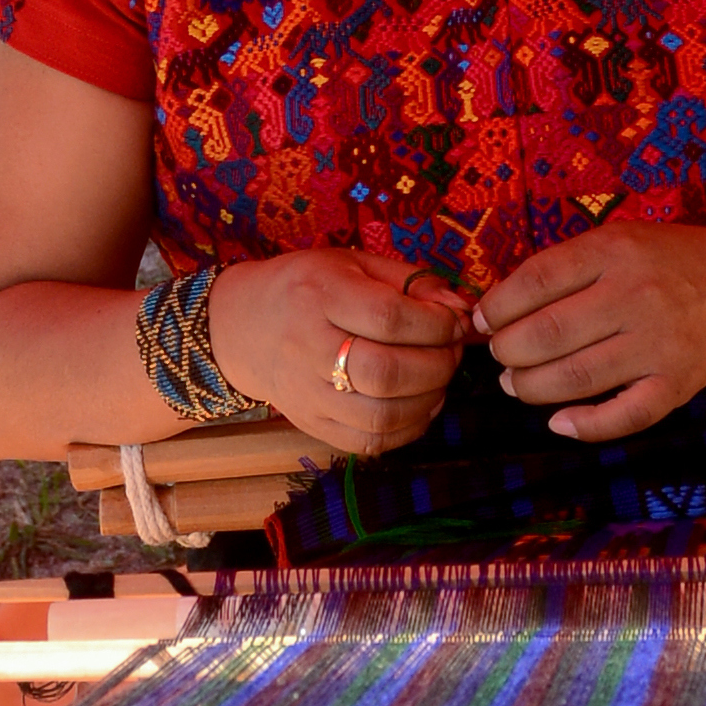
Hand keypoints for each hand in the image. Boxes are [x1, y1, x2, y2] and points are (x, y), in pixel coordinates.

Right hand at [207, 246, 468, 455]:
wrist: (241, 329)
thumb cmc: (307, 288)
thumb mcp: (354, 264)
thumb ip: (411, 282)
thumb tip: (463, 309)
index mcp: (319, 295)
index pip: (389, 318)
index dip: (436, 324)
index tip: (454, 322)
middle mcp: (308, 348)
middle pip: (385, 372)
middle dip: (437, 365)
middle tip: (451, 353)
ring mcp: (307, 394)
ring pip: (380, 415)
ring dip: (427, 400)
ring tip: (438, 380)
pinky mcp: (311, 425)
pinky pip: (368, 442)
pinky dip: (407, 428)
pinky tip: (419, 405)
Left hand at [480, 224, 705, 445]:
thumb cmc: (666, 264)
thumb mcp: (617, 242)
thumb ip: (563, 269)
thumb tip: (495, 310)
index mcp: (614, 252)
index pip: (535, 281)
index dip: (497, 308)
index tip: (484, 322)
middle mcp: (635, 295)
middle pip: (546, 334)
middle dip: (507, 352)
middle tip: (501, 357)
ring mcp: (657, 344)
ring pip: (574, 378)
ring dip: (530, 388)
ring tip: (517, 384)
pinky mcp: (675, 384)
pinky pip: (623, 417)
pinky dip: (584, 426)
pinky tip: (559, 422)